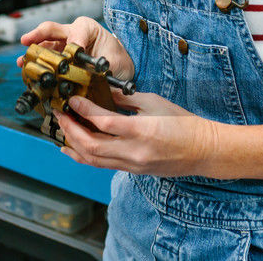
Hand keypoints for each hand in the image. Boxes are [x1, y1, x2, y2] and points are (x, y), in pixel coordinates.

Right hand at [17, 17, 134, 80]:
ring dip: (33, 52)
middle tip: (26, 41)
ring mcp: (63, 44)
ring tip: (23, 61)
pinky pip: (46, 56)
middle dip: (37, 35)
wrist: (118, 67)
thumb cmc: (117, 60)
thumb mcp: (114, 61)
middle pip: (51, 30)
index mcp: (88, 28)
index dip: (74, 42)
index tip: (74, 52)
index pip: (77, 31)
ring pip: (45, 44)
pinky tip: (29, 70)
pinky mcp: (59, 56)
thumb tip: (91, 74)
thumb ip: (102, 66)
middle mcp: (72, 32)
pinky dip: (37, 63)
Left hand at [54, 90, 220, 176]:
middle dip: (71, 129)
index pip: (103, 122)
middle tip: (59, 113)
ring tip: (61, 128)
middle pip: (91, 145)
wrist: (202, 150)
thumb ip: (126, 99)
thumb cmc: (183, 123)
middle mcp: (134, 151)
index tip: (71, 100)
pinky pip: (101, 165)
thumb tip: (102, 92)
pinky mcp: (132, 170)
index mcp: (141, 131)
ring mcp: (132, 164)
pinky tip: (71, 148)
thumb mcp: (154, 102)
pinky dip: (83, 156)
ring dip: (73, 144)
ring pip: (93, 159)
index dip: (83, 110)